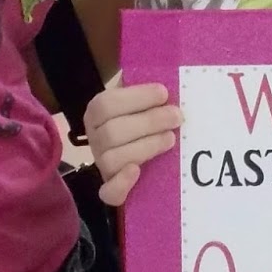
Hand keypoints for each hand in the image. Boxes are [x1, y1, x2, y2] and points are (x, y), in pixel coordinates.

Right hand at [84, 79, 182, 204]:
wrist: (141, 146)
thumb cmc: (144, 117)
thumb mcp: (141, 100)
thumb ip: (147, 92)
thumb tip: (170, 79)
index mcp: (97, 112)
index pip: (107, 104)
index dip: (136, 98)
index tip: (164, 93)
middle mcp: (95, 138)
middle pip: (112, 132)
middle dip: (149, 123)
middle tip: (177, 116)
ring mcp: (102, 164)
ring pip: (113, 159)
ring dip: (145, 147)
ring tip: (171, 138)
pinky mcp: (111, 188)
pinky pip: (109, 192)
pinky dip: (121, 184)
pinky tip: (137, 171)